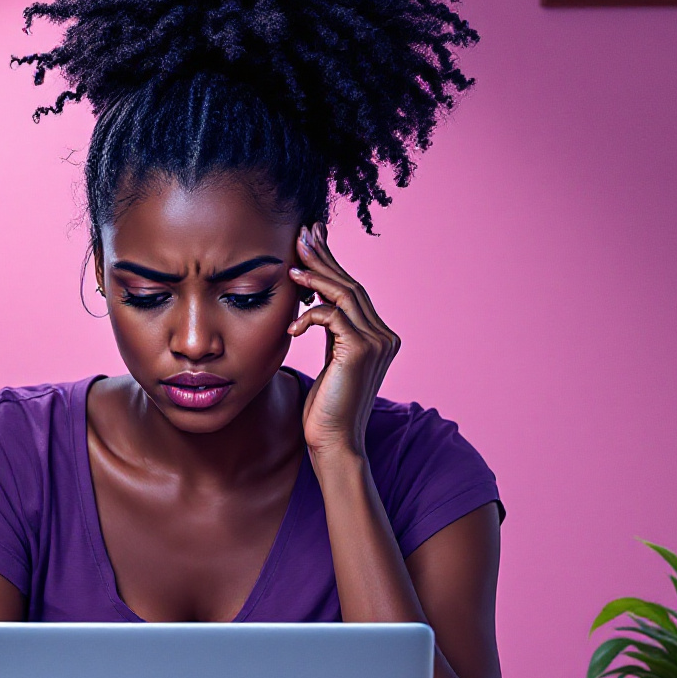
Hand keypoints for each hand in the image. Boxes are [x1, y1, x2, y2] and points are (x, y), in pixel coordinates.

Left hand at [288, 225, 399, 459]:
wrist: (333, 443)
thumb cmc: (324, 409)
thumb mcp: (330, 361)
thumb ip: (331, 332)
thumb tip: (315, 302)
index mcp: (378, 336)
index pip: (353, 291)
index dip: (333, 263)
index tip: (313, 240)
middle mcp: (384, 336)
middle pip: (351, 286)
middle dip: (325, 258)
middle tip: (302, 234)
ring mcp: (378, 342)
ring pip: (345, 295)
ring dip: (316, 276)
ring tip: (292, 265)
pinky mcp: (362, 351)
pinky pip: (333, 316)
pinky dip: (311, 314)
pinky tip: (292, 325)